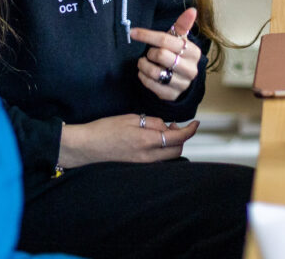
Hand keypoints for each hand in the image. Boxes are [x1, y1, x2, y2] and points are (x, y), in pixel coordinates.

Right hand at [58, 114, 198, 167]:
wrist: (88, 146)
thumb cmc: (106, 129)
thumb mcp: (131, 118)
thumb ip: (152, 122)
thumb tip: (166, 126)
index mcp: (147, 141)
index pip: (178, 138)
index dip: (190, 131)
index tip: (196, 123)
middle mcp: (148, 157)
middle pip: (177, 150)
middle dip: (181, 137)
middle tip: (173, 124)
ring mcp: (144, 164)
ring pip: (169, 156)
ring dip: (172, 143)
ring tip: (161, 130)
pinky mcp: (138, 165)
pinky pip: (159, 160)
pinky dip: (163, 149)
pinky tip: (153, 139)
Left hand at [130, 8, 202, 100]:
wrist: (182, 79)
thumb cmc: (177, 54)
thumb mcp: (179, 40)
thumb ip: (182, 25)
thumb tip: (192, 10)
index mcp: (193, 52)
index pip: (167, 40)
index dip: (147, 35)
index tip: (133, 32)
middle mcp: (191, 69)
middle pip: (161, 55)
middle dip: (150, 53)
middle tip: (149, 52)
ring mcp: (182, 84)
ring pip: (155, 72)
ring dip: (144, 65)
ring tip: (144, 62)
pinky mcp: (172, 95)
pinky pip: (152, 85)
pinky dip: (143, 77)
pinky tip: (144, 73)